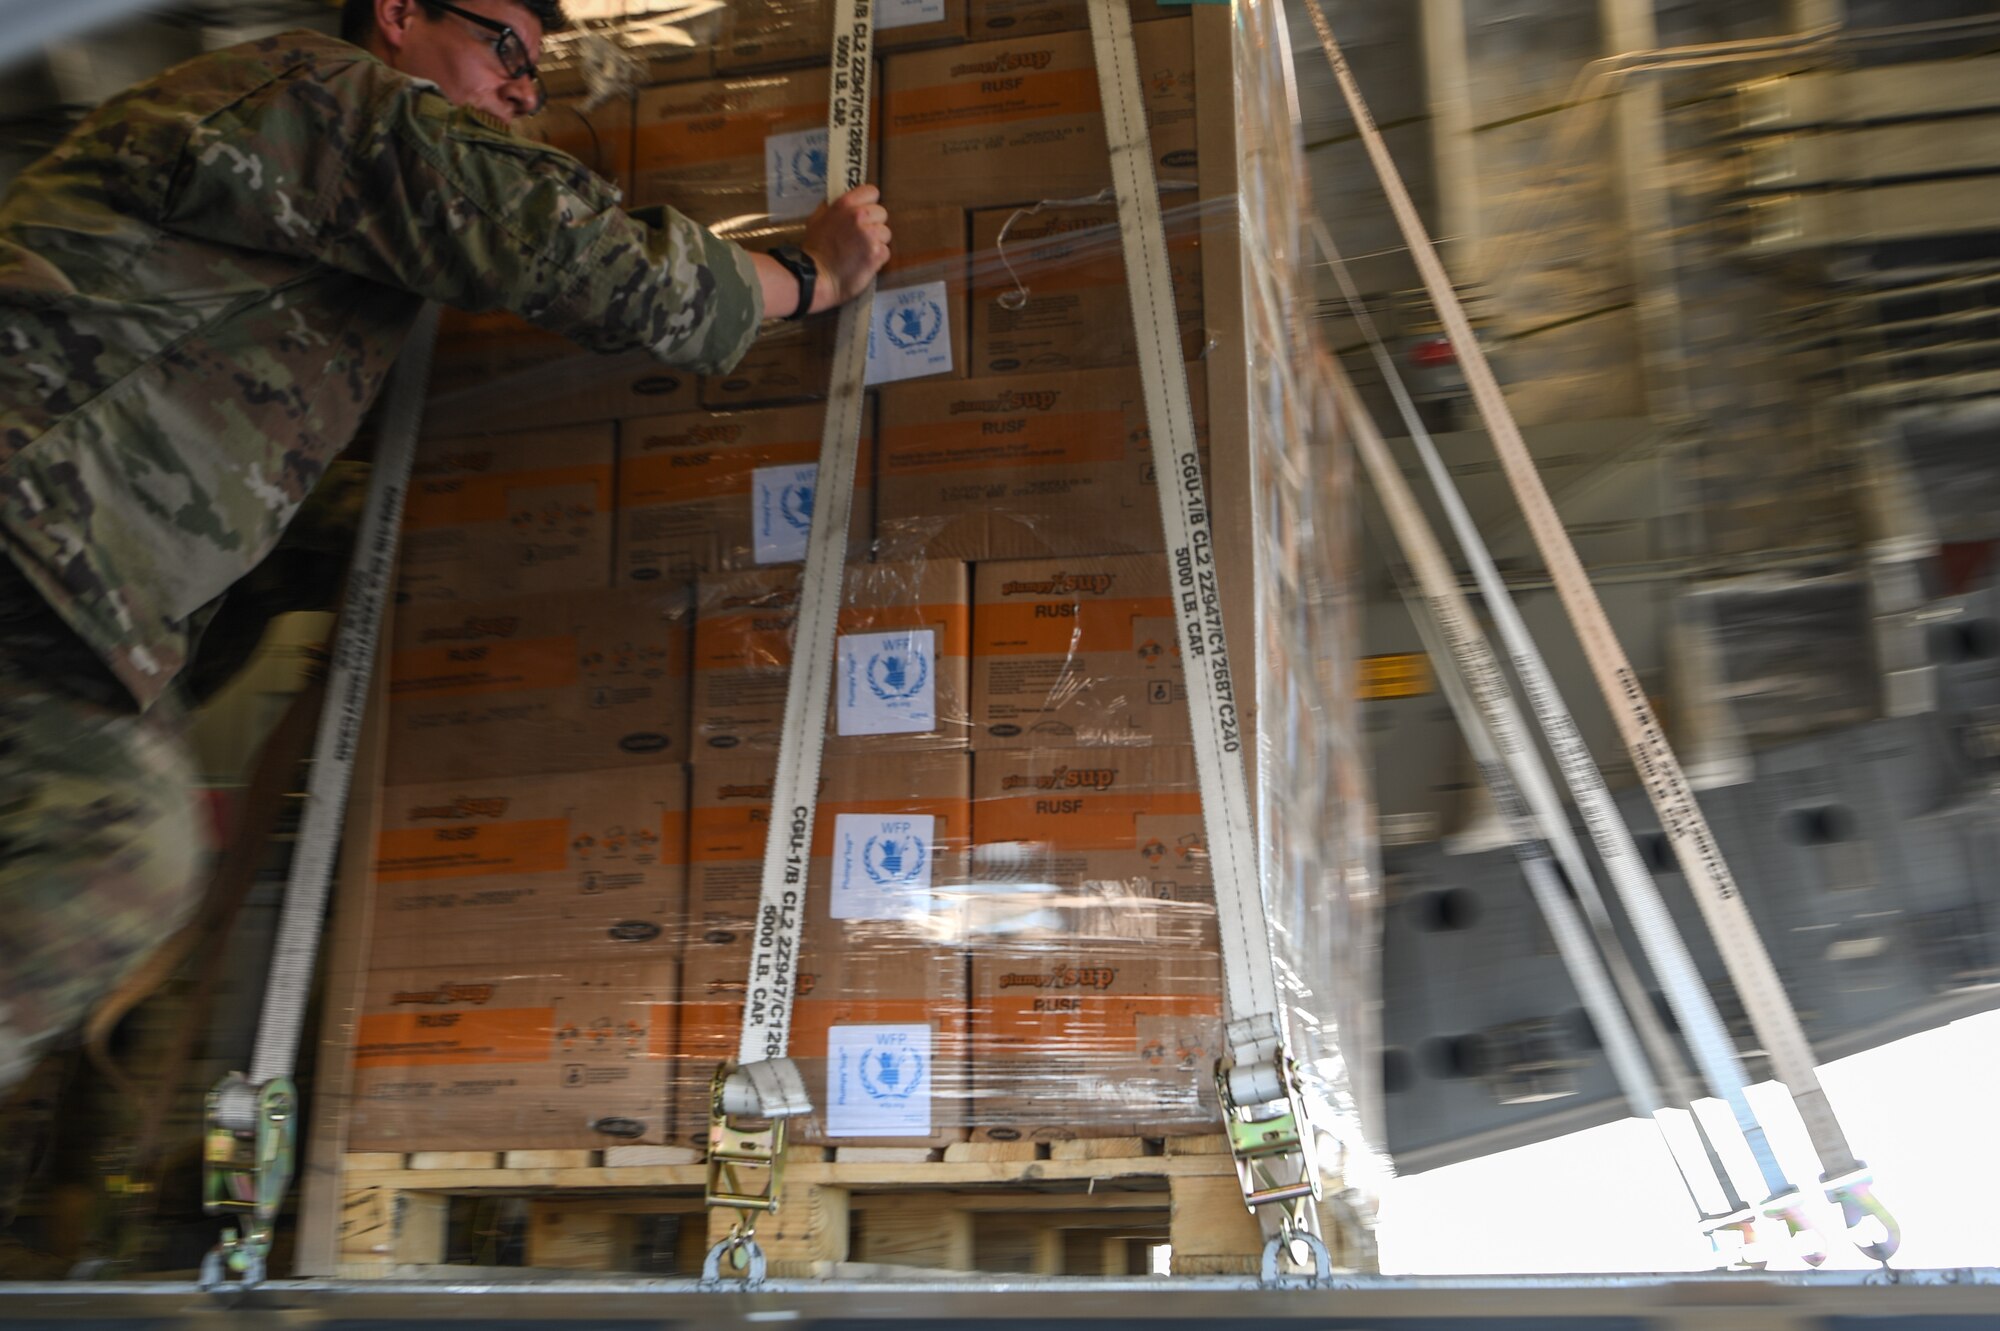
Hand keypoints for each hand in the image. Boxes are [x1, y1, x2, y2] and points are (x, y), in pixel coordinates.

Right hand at [802, 184, 890, 311]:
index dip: (869, 202)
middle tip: (861, 237)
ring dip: (877, 242)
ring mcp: (870, 235)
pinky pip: (886, 251)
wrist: (816, 277)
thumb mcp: (816, 220)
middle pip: (882, 213)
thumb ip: (832, 208)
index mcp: (845, 204)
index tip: (864, 213)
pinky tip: (865, 262)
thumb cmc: (814, 250)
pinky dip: (878, 258)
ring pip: (886, 233)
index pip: (872, 192)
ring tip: (862, 252)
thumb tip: (840, 203)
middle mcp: (860, 216)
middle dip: (874, 224)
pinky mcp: (877, 253)